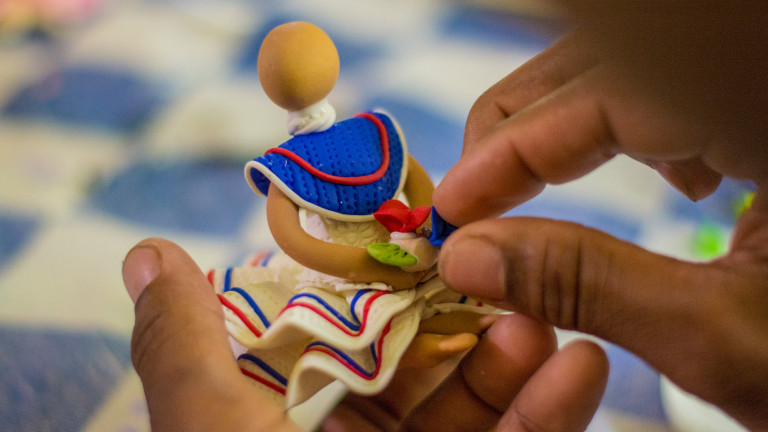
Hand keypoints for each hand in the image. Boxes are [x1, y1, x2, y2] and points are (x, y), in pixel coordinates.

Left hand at [123, 238, 607, 430]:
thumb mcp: (210, 430)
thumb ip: (182, 345)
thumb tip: (146, 253)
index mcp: (281, 414)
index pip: (336, 324)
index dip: (379, 274)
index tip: (421, 229)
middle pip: (417, 355)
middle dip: (461, 309)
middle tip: (497, 266)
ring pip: (472, 401)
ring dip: (514, 357)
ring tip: (543, 316)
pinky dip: (546, 412)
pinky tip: (579, 369)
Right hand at [433, 4, 767, 430]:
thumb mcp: (718, 340)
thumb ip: (584, 286)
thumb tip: (469, 256)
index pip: (615, 92)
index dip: (518, 145)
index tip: (454, 207)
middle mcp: (754, 84)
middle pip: (612, 57)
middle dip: (526, 123)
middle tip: (476, 194)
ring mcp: (752, 95)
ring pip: (636, 66)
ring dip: (574, 120)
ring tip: (552, 187)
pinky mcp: (756, 114)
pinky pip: (682, 85)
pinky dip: (642, 122)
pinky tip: (676, 175)